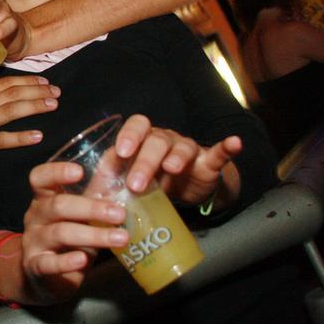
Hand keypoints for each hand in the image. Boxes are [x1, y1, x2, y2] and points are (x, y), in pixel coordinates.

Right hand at [0, 76, 59, 174]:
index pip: (4, 84)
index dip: (26, 81)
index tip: (44, 81)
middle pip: (12, 94)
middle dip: (37, 91)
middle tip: (57, 91)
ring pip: (10, 111)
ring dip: (34, 106)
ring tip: (53, 106)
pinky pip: (0, 139)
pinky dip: (19, 137)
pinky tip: (36, 136)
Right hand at [20, 161, 128, 300]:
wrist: (44, 276)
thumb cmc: (68, 237)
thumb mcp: (81, 212)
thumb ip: (97, 187)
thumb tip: (118, 155)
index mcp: (44, 198)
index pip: (40, 178)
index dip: (56, 172)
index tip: (79, 171)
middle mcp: (35, 217)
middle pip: (57, 206)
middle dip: (90, 208)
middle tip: (120, 212)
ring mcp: (34, 242)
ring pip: (59, 233)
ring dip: (92, 235)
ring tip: (121, 238)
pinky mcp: (36, 267)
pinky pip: (49, 263)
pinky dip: (66, 262)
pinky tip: (83, 260)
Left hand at [113, 114, 241, 205]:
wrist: (184, 190)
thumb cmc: (151, 181)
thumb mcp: (130, 180)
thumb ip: (113, 181)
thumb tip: (89, 195)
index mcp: (143, 140)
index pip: (136, 127)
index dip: (129, 136)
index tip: (121, 152)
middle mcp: (165, 139)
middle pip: (156, 141)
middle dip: (145, 161)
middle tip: (136, 184)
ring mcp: (187, 149)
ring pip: (182, 148)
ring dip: (176, 158)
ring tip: (171, 169)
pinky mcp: (208, 163)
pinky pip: (219, 153)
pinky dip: (227, 147)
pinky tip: (234, 142)